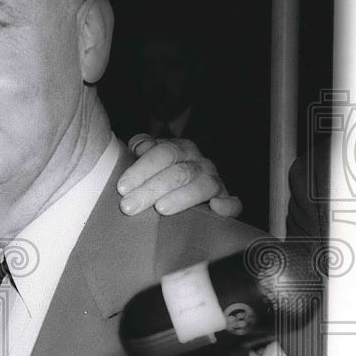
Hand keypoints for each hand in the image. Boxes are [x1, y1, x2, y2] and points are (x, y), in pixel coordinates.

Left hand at [117, 134, 242, 217]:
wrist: (179, 183)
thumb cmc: (157, 171)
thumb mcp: (146, 155)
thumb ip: (140, 147)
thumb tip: (140, 147)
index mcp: (180, 148)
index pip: (163, 154)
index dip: (142, 169)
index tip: (122, 187)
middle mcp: (199, 162)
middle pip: (178, 173)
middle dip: (151, 189)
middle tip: (129, 206)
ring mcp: (214, 181)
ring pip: (203, 186)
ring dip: (181, 198)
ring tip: (160, 209)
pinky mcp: (225, 200)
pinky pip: (233, 203)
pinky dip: (227, 206)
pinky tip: (215, 209)